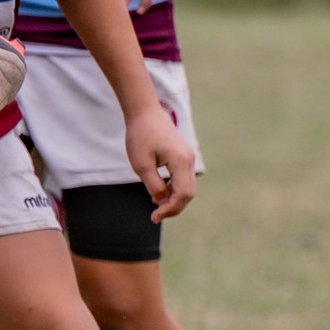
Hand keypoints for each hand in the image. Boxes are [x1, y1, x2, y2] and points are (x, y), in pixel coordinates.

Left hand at [124, 105, 195, 221]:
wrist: (144, 112)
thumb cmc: (140, 135)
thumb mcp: (141, 164)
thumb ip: (153, 185)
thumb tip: (162, 200)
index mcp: (181, 161)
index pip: (183, 194)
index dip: (170, 209)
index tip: (154, 216)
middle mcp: (189, 159)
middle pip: (188, 193)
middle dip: (173, 207)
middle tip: (155, 215)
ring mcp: (188, 156)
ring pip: (187, 186)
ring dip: (173, 198)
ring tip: (156, 205)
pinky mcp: (183, 155)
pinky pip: (182, 178)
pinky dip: (173, 188)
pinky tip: (159, 192)